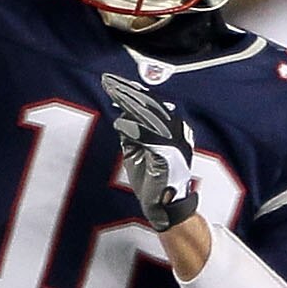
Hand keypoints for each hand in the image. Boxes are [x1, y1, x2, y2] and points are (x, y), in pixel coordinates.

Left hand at [100, 73, 196, 229]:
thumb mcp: (137, 151)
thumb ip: (132, 134)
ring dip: (128, 104)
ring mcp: (176, 142)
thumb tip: (120, 116)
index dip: (133, 92)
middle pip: (150, 105)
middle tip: (108, 81)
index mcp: (173, 129)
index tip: (115, 82)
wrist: (165, 206)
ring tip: (112, 94)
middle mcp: (178, 132)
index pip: (152, 104)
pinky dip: (133, 129)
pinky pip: (149, 137)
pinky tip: (119, 123)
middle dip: (127, 92)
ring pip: (149, 117)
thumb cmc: (151, 180)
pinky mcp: (170, 154)